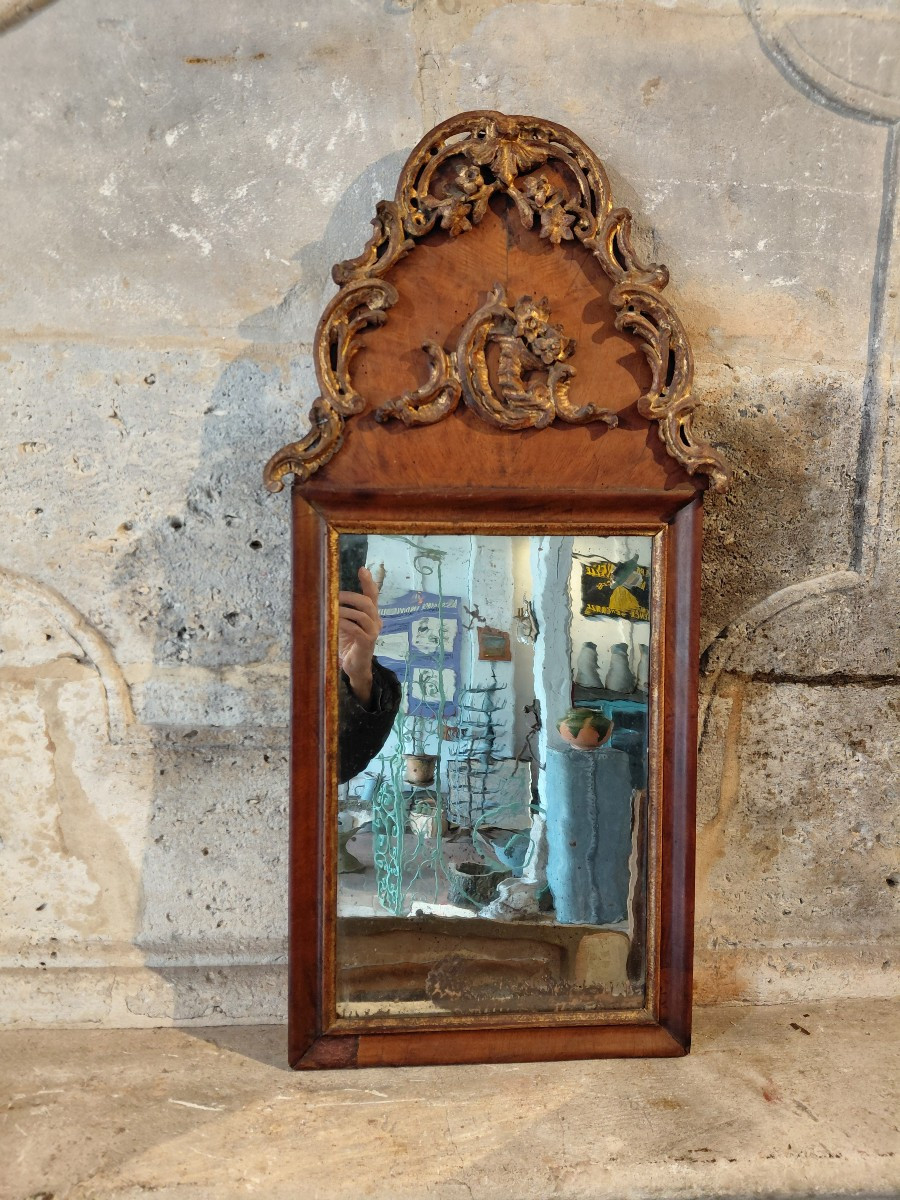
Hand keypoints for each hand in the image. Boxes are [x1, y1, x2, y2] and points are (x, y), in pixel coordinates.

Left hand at [338, 566, 381, 706]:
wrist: (355, 667)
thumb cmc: (348, 644)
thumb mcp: (346, 624)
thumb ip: (343, 612)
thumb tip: (327, 596)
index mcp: (371, 615)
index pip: (373, 595)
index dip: (368, 581)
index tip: (362, 569)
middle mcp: (376, 621)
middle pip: (368, 602)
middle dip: (350, 596)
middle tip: (335, 595)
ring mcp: (373, 632)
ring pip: (361, 614)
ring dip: (344, 610)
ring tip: (331, 609)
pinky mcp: (367, 642)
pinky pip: (355, 629)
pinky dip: (344, 624)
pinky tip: (334, 623)